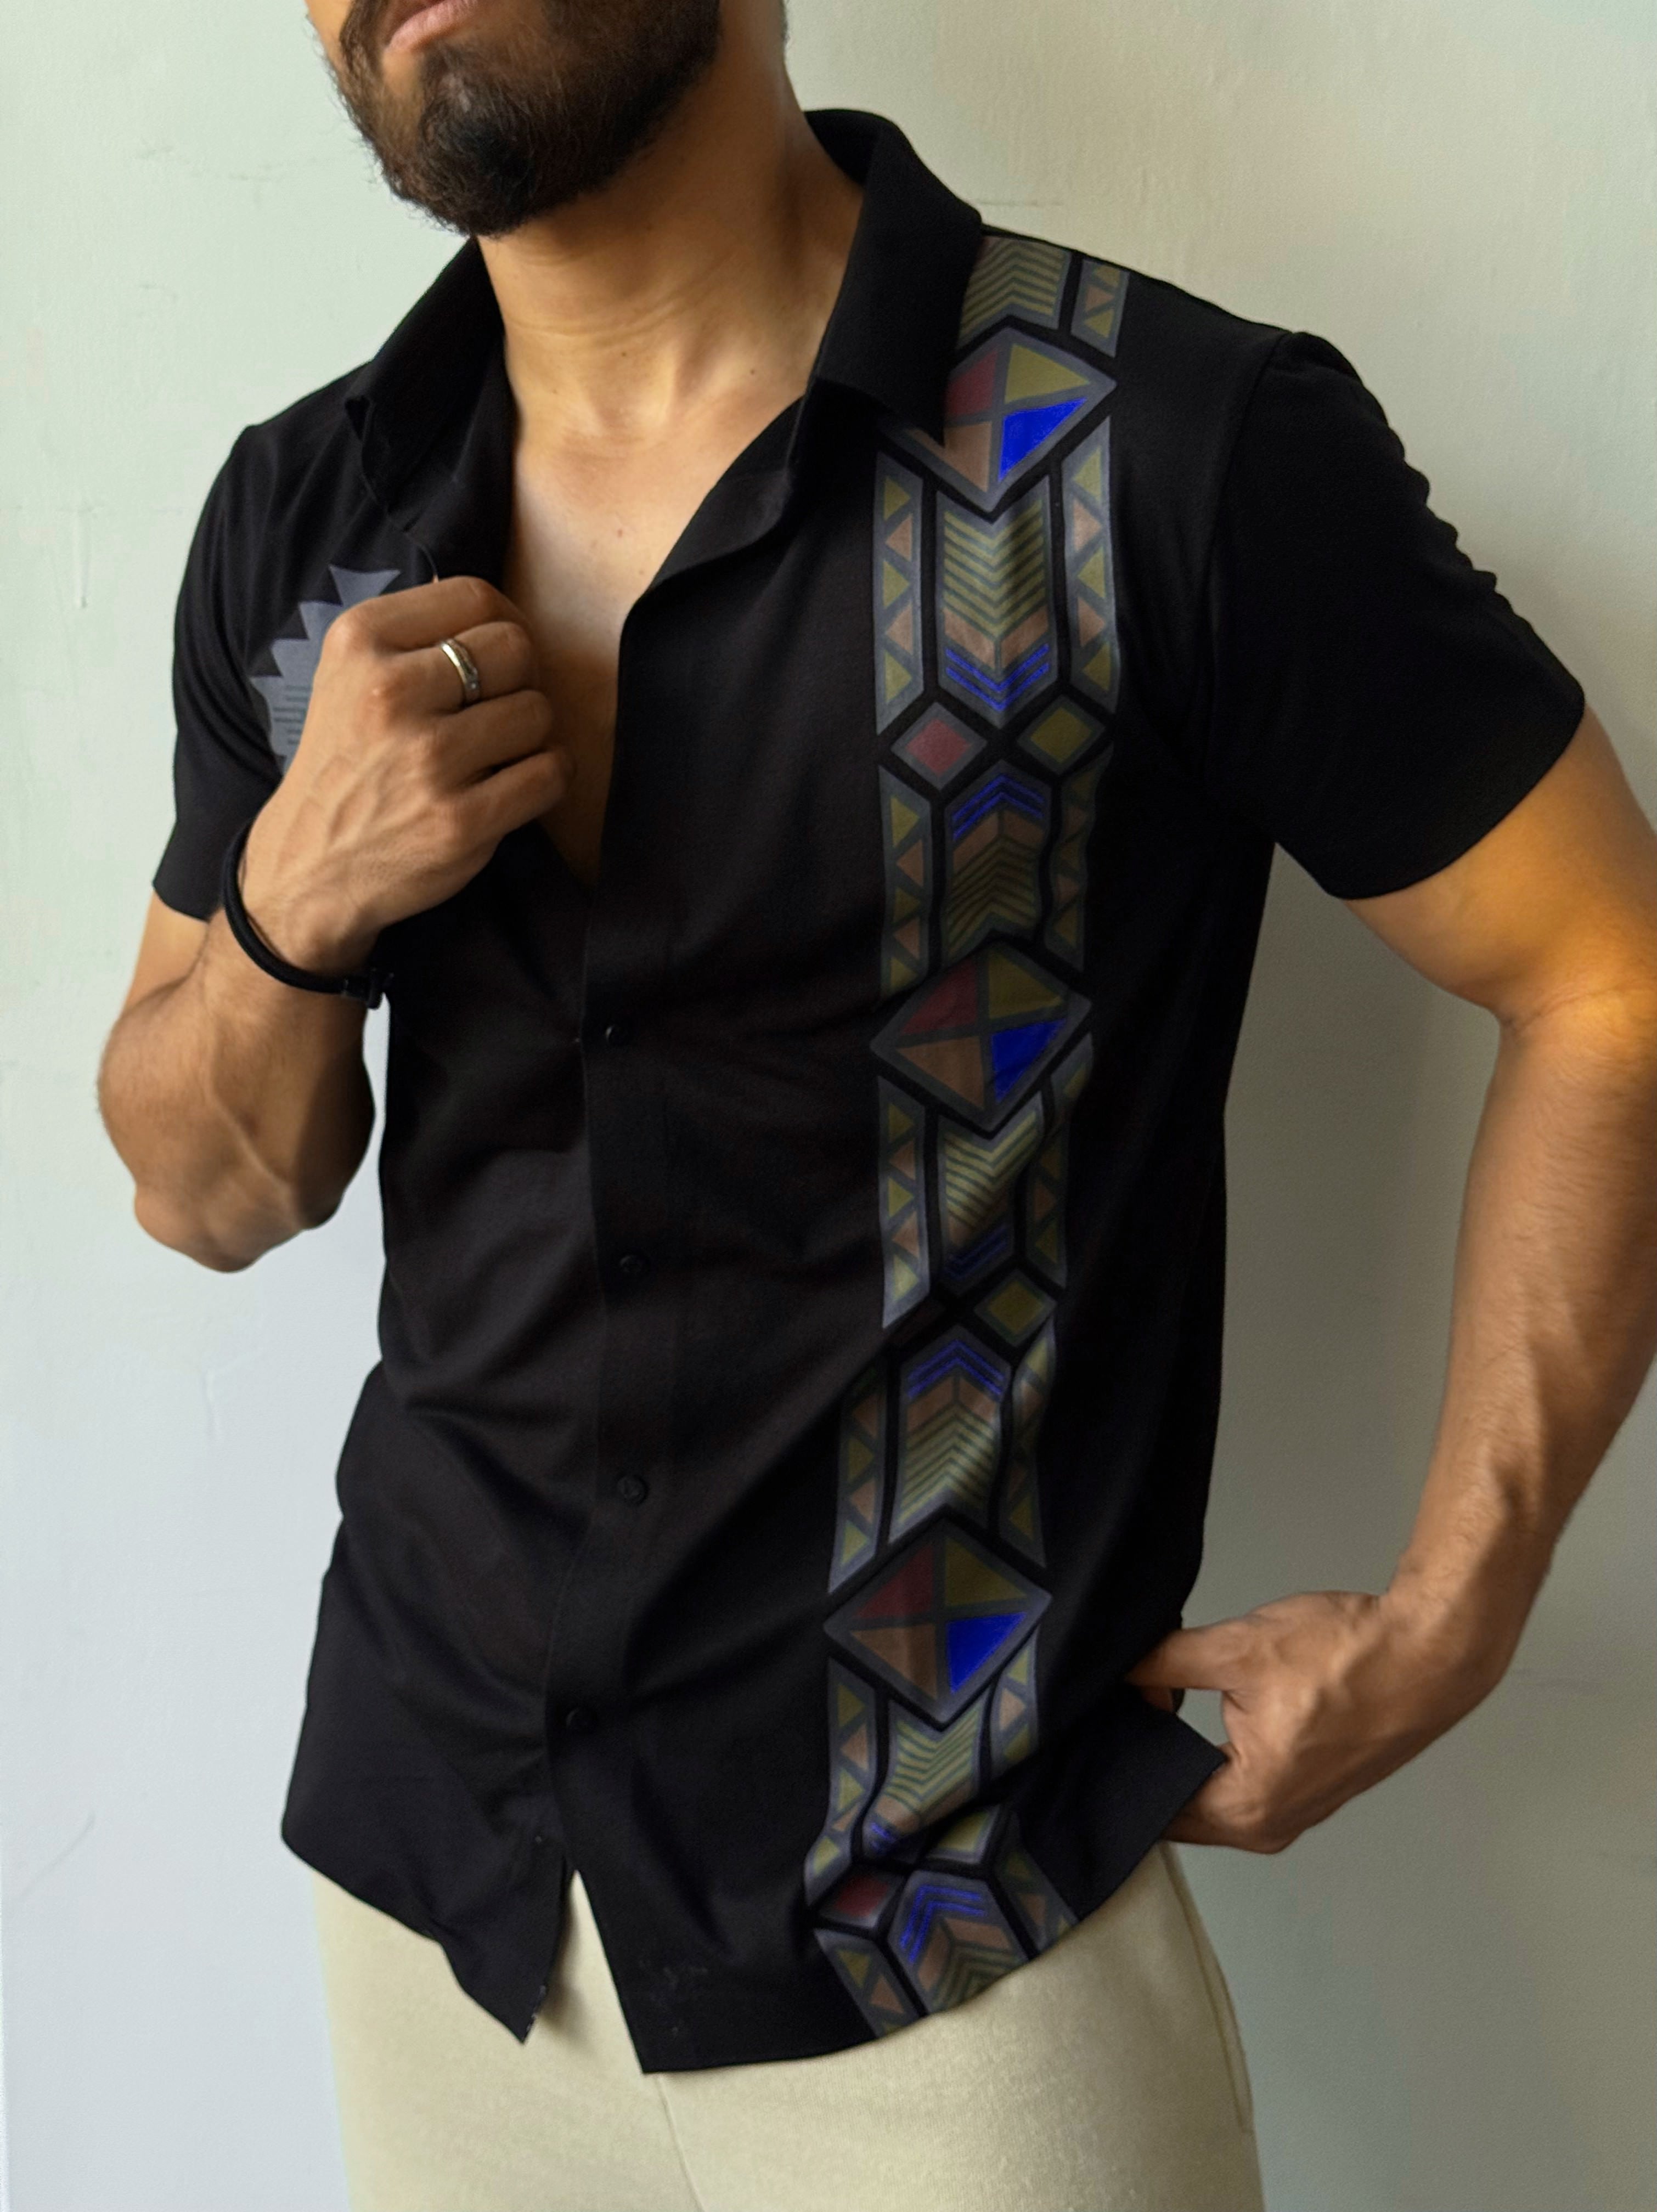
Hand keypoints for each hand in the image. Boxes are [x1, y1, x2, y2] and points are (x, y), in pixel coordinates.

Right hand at [238, 576, 569, 972]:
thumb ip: (418, 636)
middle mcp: (390, 693)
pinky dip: (546, 778)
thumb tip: (507, 618)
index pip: (476, 596)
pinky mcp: (461, 821)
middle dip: (522, 680)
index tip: (499, 658)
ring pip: (538, 712)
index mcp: (359, 642)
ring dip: (533, 735)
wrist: (309, 867)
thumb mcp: (350, 676)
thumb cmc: (346, 764)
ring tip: (498, 755)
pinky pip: (550, 773)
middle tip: (499, 711)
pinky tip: (514, 786)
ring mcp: (427, 760)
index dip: (506, 624)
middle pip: (516, 650)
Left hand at [1127, 1588, 1505, 1852]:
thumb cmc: (1345, 1656)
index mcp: (1247, 1808)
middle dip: (1148, 1760)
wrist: (1427, 1654)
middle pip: (1180, 1807)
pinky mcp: (1311, 1789)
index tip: (1100, 1723)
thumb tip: (1117, 1672)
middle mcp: (1270, 1826)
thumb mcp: (1238, 1648)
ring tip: (1153, 1702)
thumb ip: (1166, 1664)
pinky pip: (1241, 1785)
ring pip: (1210, 1794)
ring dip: (1183, 1755)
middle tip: (1117, 1708)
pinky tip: (1197, 1711)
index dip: (1123, 1760)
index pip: (1156, 1806)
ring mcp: (1295, 1812)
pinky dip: (1216, 1755)